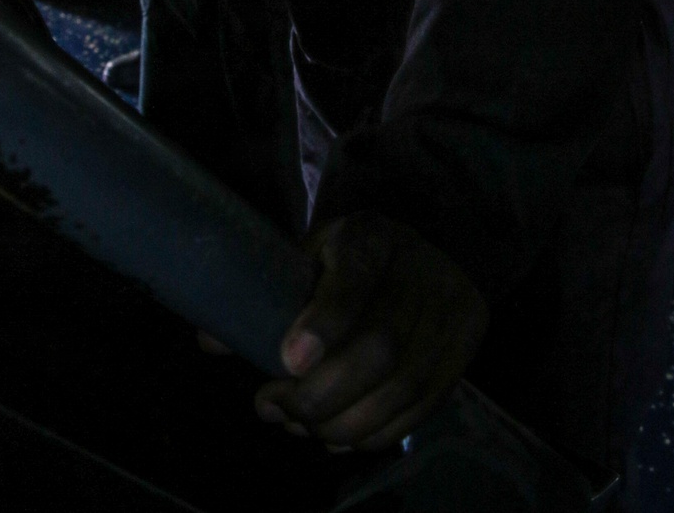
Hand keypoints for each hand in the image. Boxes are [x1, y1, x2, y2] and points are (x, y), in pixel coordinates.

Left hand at [254, 212, 487, 452]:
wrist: (429, 254)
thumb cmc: (350, 260)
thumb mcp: (310, 255)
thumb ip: (267, 293)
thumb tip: (212, 342)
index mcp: (373, 236)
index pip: (355, 273)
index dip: (325, 321)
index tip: (288, 362)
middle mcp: (419, 272)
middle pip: (380, 345)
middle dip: (322, 393)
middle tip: (274, 408)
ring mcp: (449, 315)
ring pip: (402, 386)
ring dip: (343, 422)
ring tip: (298, 426)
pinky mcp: (461, 355)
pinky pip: (420, 409)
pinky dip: (373, 433)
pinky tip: (336, 436)